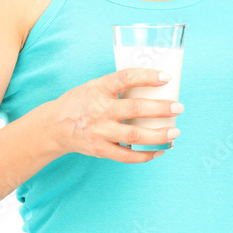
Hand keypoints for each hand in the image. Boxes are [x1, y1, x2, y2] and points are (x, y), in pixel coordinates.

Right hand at [50, 67, 182, 161]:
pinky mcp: (101, 149)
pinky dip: (146, 154)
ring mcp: (100, 132)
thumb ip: (117, 87)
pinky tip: (160, 150)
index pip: (125, 78)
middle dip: (160, 109)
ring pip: (134, 136)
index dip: (146, 76)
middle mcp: (99, 110)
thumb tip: (153, 86)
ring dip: (158, 135)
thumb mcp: (94, 86)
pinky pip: (127, 156)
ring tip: (175, 132)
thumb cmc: (80, 103)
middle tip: (178, 107)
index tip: (165, 78)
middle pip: (135, 109)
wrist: (54, 126)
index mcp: (98, 89)